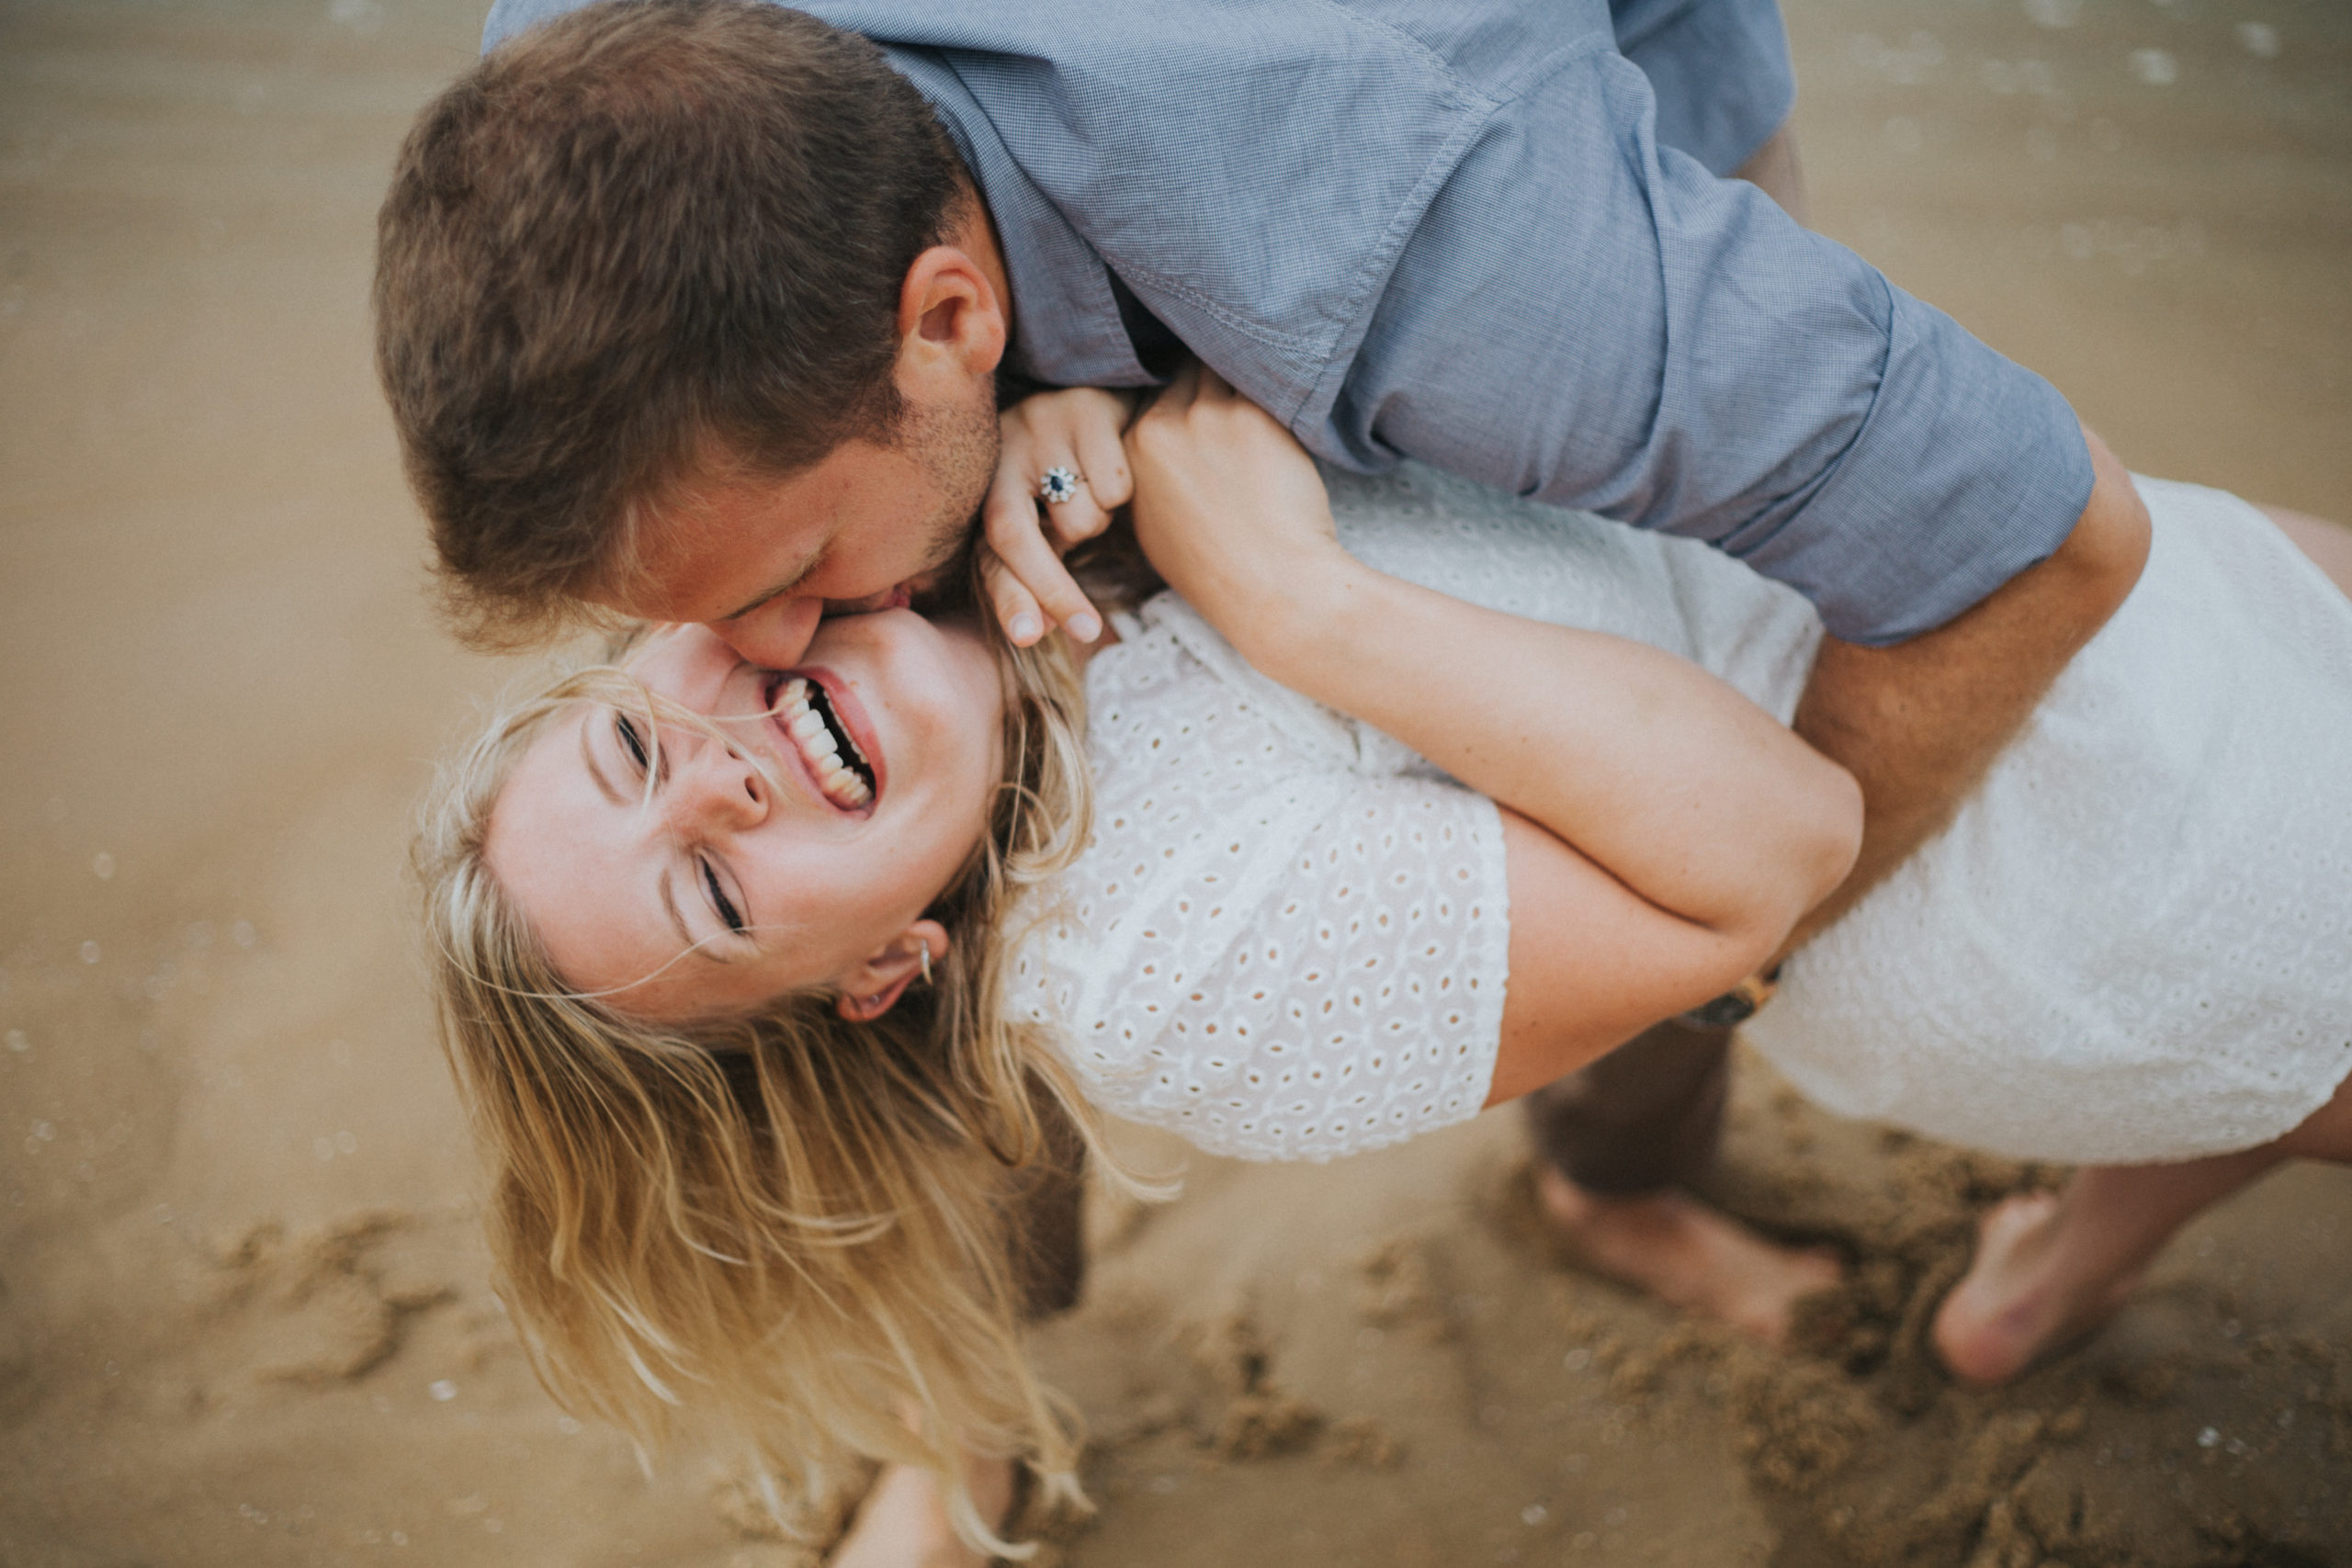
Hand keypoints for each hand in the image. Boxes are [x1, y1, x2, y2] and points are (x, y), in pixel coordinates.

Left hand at [982, 387, 1136, 645]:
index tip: (1030, 638)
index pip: (989, 553)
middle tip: (1087, 630)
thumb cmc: (1069, 467)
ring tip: (1095, 491)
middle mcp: (1002, 456)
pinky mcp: (1083, 411)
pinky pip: (1114, 489)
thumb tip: (1038, 631)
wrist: (1100, 388)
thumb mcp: (1042, 514)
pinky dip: (1124, 493)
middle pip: (1017, 538)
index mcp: (987, 487)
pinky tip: (1114, 464)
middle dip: (1055, 592)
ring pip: (1081, 520)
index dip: (1010, 598)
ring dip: (1100, 523)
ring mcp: (1040, 429)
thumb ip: (1034, 566)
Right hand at [1124, 364, 1345, 642]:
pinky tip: (1295, 391)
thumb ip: (1150, 477)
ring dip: (1243, 371)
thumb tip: (1162, 447)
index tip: (1203, 396)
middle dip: (1209, 375)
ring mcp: (1207, 417)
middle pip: (1186, 374)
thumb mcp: (1156, 528)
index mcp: (1133, 452)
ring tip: (1270, 383)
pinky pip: (1263, 381)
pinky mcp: (1253, 415)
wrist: (1271, 589)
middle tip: (1238, 383)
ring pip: (1223, 368)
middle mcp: (1163, 426)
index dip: (1182, 393)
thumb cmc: (1218, 572)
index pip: (1153, 395)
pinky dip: (1278, 384)